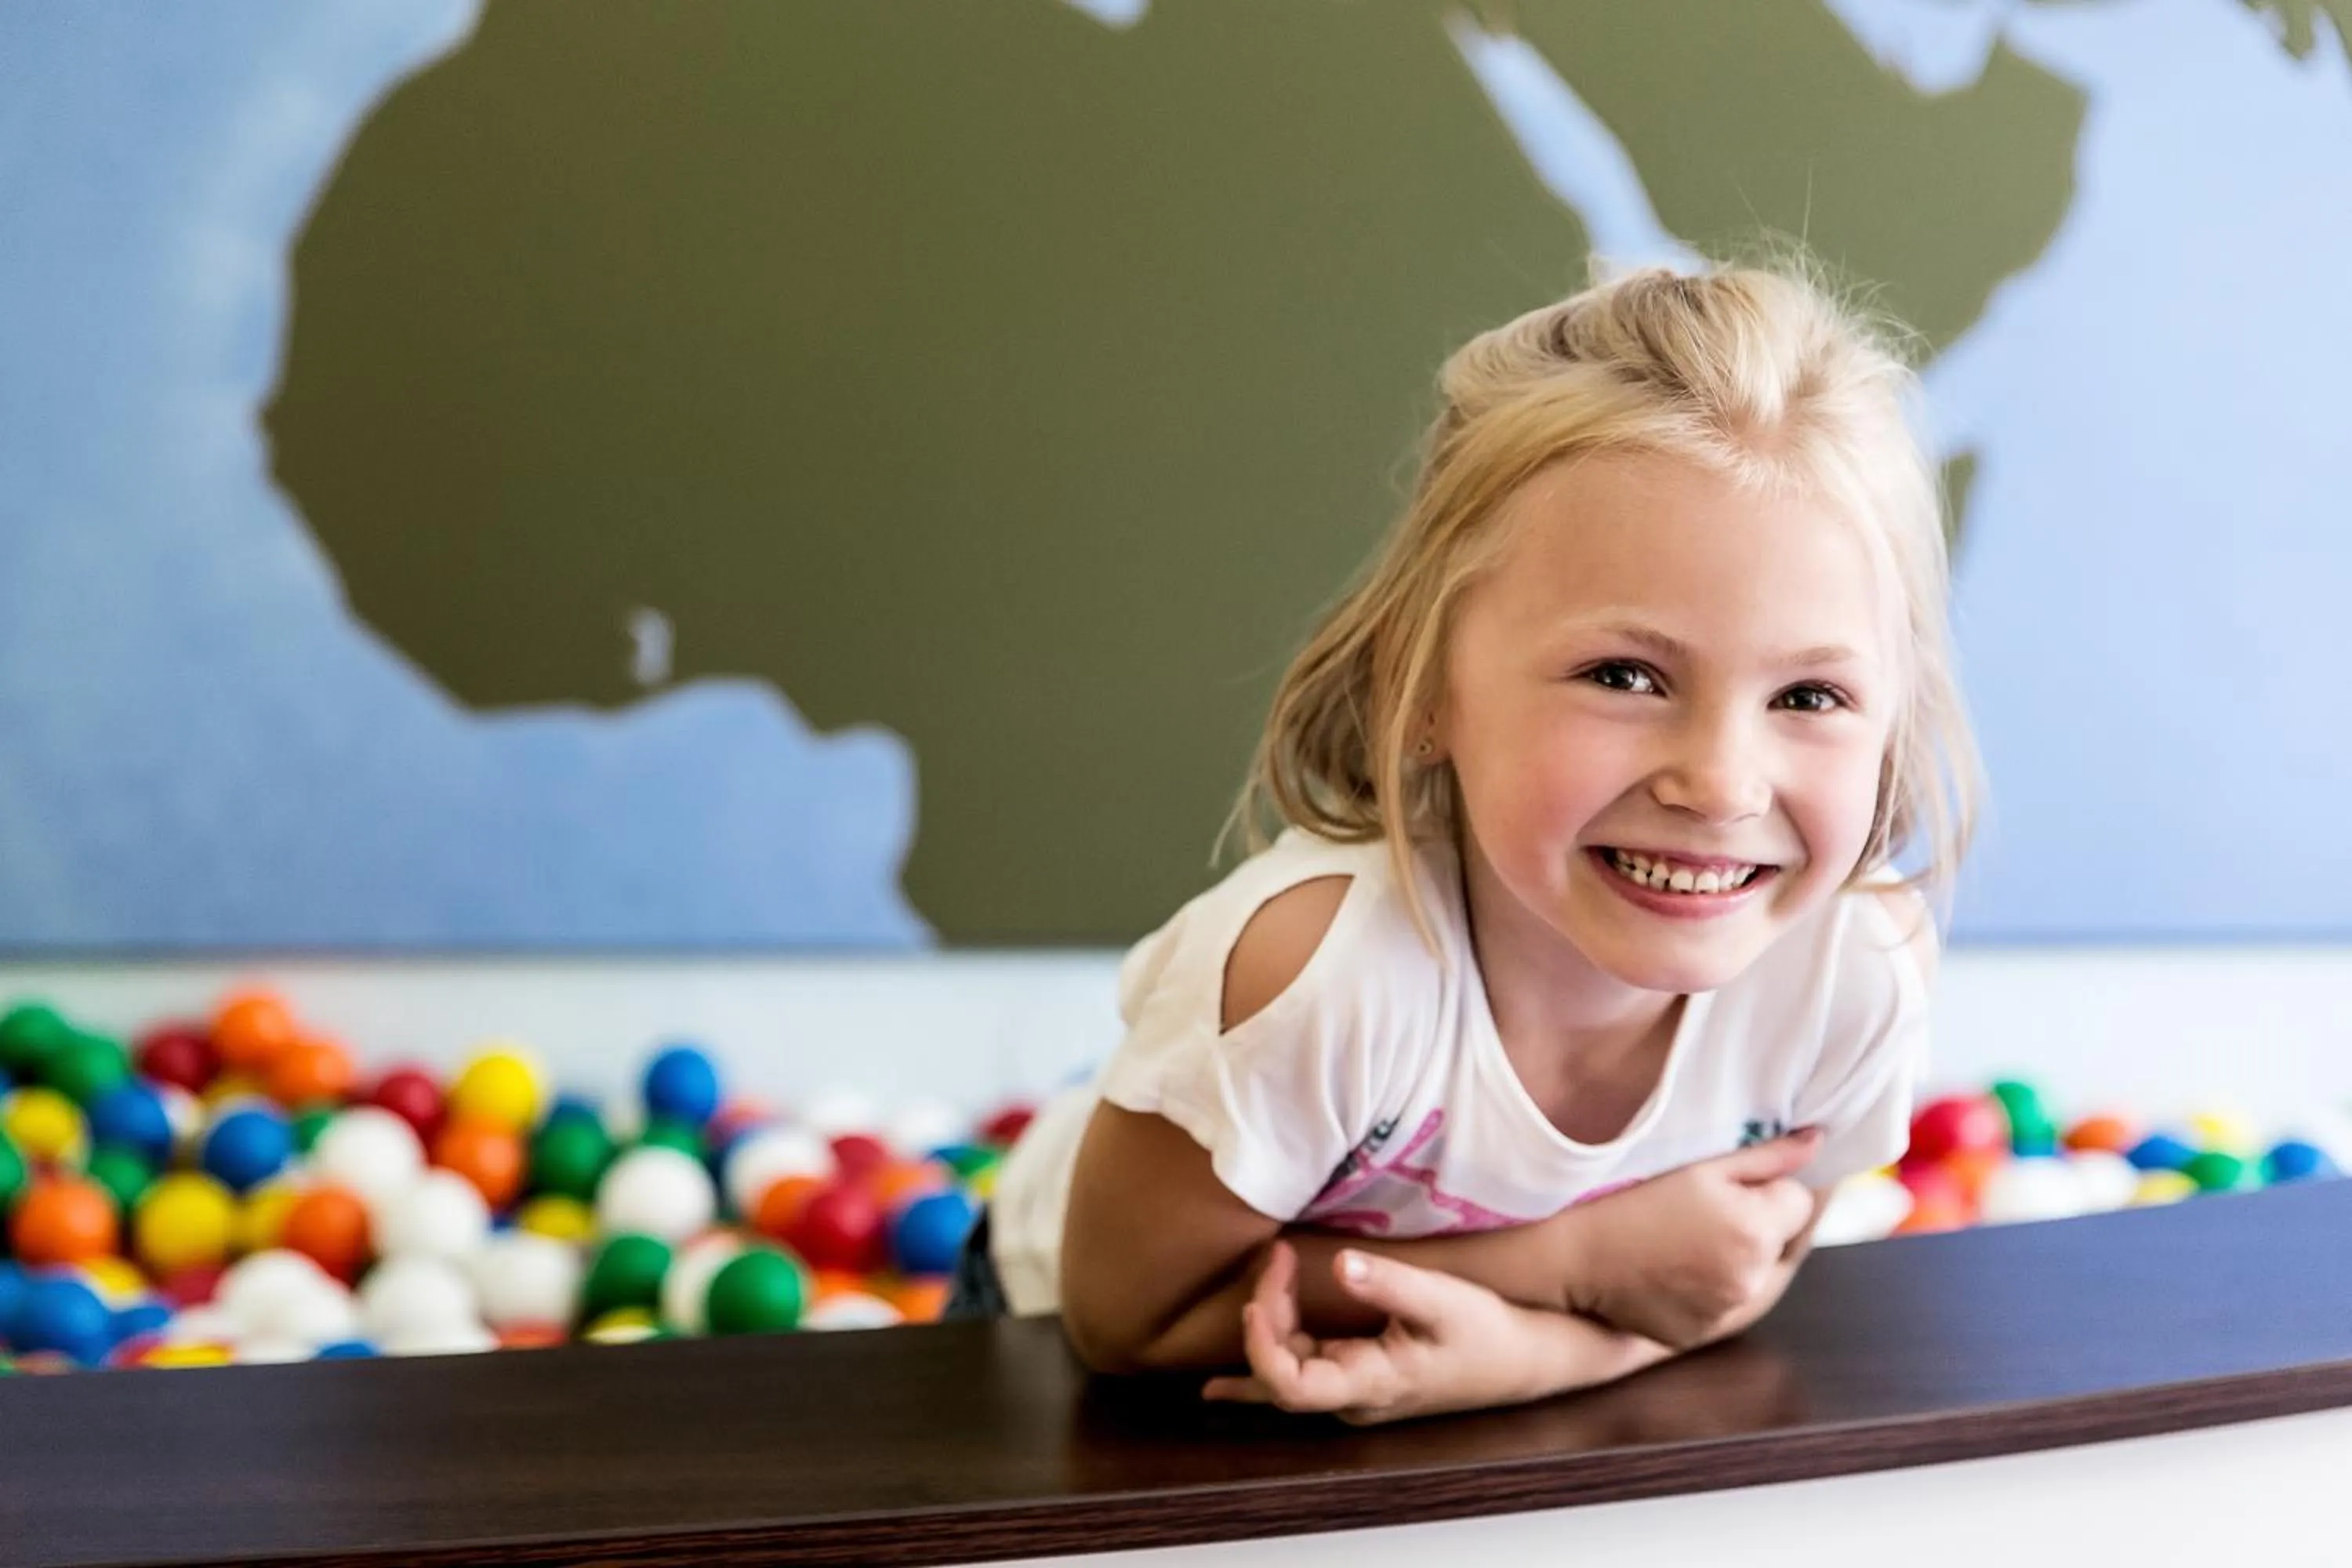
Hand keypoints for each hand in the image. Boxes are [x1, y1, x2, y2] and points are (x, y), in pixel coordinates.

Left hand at [1201, 1241, 1624, 1424]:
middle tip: (1277, 1257)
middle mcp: (1353, 1399)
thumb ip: (1389, 1285)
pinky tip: (1219, 1386)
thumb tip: (1342, 1265)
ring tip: (1261, 1279)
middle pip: (1280, 1372)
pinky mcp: (1360, 1377)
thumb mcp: (1443, 1300)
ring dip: (1268, 1327)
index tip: (1259, 1293)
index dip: (1261, 1344)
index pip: (1290, 1385)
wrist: (1523, 1360)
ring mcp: (1354, 1392)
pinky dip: (1266, 1359)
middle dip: (1265, 1316)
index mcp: (1370, 1385)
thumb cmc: (1487, 1334)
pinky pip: (1299, 1373)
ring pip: (1286, 1372)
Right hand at [1564, 1130, 1822, 1350]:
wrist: (1575, 1260)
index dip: (1777, 1184)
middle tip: (1722, 1201)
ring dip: (1741, 1253)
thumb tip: (1817, 1143)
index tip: (1747, 1175)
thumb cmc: (1630, 1203)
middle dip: (1764, 1219)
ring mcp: (1726, 1313)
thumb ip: (1766, 1155)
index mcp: (1756, 1232)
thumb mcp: (1699, 1168)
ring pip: (1754, 1273)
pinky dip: (1714, 1282)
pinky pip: (1725, 1302)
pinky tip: (1678, 1261)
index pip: (1801, 1202)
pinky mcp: (1701, 1334)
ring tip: (1693, 1231)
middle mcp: (1750, 1280)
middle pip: (1781, 1241)